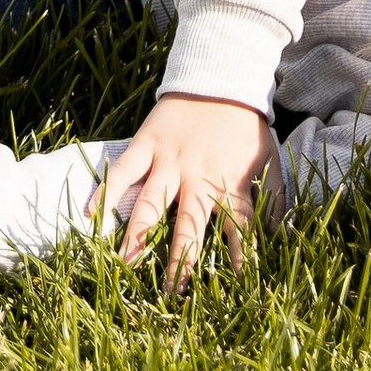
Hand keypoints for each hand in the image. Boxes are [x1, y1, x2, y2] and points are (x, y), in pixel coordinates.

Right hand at [102, 96, 274, 288]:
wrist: (219, 75)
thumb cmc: (244, 124)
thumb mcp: (268, 157)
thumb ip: (274, 196)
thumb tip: (281, 236)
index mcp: (229, 182)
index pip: (239, 228)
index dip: (240, 259)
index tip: (237, 289)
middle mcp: (198, 176)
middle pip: (189, 224)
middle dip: (180, 261)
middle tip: (170, 295)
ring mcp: (169, 160)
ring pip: (151, 201)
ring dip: (138, 232)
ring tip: (125, 263)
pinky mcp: (147, 143)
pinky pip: (124, 169)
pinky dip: (106, 189)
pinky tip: (90, 213)